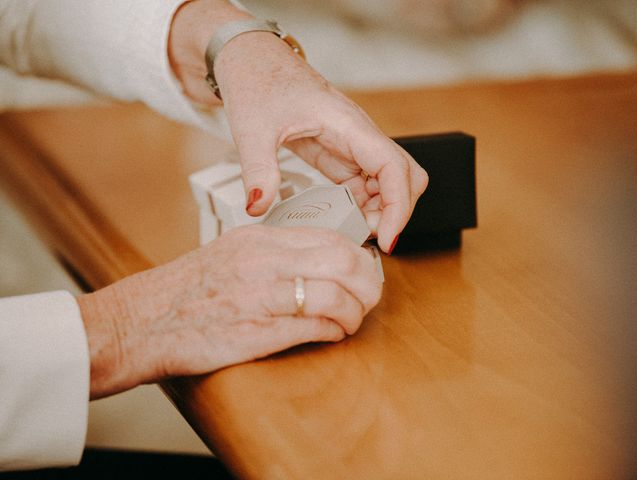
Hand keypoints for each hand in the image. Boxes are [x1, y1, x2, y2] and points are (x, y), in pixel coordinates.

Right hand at [77, 225, 381, 398]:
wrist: (142, 321)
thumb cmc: (186, 290)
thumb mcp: (231, 253)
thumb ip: (275, 253)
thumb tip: (320, 263)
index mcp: (259, 238)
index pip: (329, 237)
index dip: (358, 257)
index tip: (364, 271)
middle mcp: (263, 261)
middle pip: (342, 261)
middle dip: (368, 282)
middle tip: (368, 297)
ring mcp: (260, 295)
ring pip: (335, 295)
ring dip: (355, 312)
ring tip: (351, 321)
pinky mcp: (255, 331)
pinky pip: (313, 327)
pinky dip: (334, 331)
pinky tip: (333, 334)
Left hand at [169, 2, 428, 252]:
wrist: (251, 60)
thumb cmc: (258, 82)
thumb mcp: (252, 129)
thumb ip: (258, 171)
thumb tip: (258, 208)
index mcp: (347, 123)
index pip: (393, 167)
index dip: (398, 207)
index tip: (385, 239)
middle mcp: (359, 134)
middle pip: (405, 176)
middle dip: (394, 212)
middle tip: (363, 236)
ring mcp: (352, 144)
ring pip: (388, 183)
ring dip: (378, 211)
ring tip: (348, 232)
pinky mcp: (340, 153)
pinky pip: (364, 183)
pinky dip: (360, 205)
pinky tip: (340, 218)